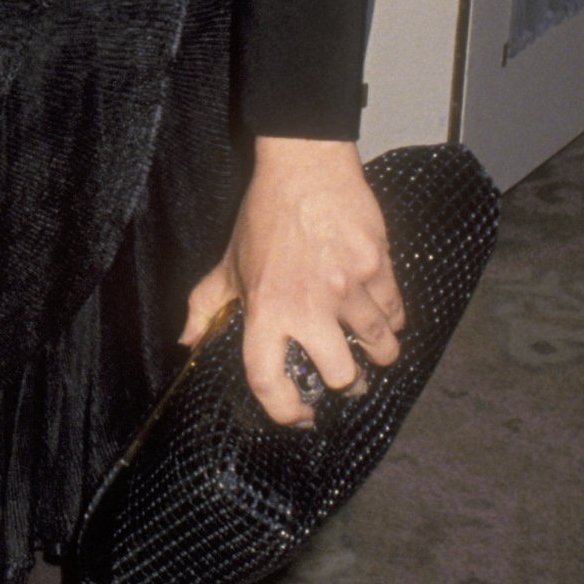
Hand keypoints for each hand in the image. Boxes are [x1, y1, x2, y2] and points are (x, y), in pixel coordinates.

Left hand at [181, 137, 404, 426]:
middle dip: (345, 386)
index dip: (282, 409)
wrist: (306, 167)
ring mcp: (347, 287)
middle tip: (345, 381)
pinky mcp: (378, 268)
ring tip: (374, 355)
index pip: (268, 378)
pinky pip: (396, 313)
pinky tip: (384, 318)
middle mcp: (307, 305)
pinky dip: (393, 322)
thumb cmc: (265, 216)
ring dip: (379, 357)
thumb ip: (206, 305)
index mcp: (265, 308)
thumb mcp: (228, 262)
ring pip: (379, 348)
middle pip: (337, 375)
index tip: (298, 416)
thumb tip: (187, 340)